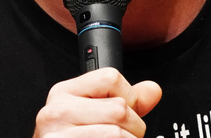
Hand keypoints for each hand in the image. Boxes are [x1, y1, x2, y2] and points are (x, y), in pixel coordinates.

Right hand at [33, 68, 161, 136]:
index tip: (124, 112)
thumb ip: (126, 101)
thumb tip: (153, 90)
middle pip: (119, 109)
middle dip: (133, 129)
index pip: (111, 77)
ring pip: (117, 134)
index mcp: (64, 92)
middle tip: (123, 136)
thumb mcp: (93, 115)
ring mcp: (57, 136)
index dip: (128, 97)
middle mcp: (56, 111)